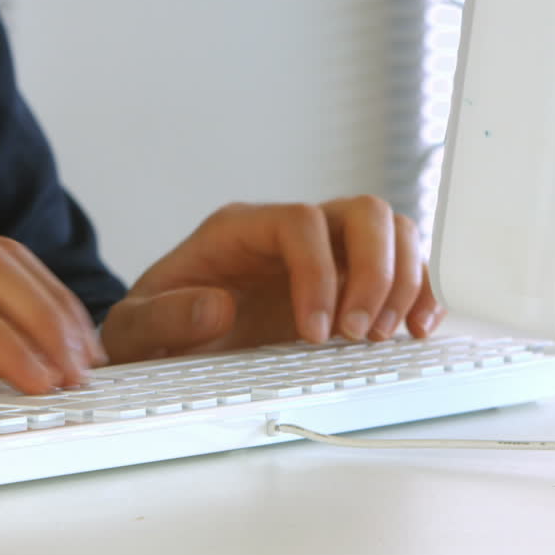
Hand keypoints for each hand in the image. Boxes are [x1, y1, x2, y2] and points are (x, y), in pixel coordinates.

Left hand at [100, 196, 445, 363]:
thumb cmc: (152, 327)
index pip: (300, 221)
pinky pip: (400, 266)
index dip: (318, 272)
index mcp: (239, 228)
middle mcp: (288, 231)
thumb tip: (214, 307)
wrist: (160, 342)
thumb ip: (164, 318)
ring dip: (402, 283)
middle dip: (374, 272)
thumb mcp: (136, 328)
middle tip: (359, 334)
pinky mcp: (345, 280)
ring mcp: (324, 252)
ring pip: (392, 232)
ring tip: (381, 338)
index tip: (315, 331)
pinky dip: (418, 292)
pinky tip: (417, 329)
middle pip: (361, 212)